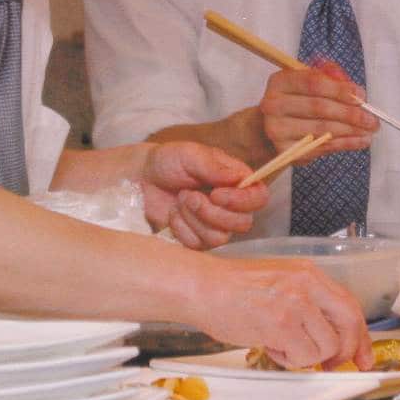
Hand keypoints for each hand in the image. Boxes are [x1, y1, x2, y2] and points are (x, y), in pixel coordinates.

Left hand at [139, 142, 266, 249]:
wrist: (141, 179)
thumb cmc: (168, 161)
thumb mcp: (190, 154)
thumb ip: (214, 166)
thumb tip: (239, 178)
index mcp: (235, 181)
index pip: (259, 197)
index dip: (242, 201)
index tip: (216, 194)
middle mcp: (230, 205)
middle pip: (243, 223)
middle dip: (212, 212)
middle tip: (189, 195)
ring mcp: (214, 224)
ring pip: (220, 237)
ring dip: (194, 219)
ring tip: (180, 201)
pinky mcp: (197, 239)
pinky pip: (198, 245)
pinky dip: (181, 229)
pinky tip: (173, 214)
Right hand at [193, 254, 373, 370]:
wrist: (203, 287)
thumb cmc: (233, 289)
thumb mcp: (279, 283)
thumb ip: (308, 303)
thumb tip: (332, 337)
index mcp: (309, 273)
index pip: (350, 305)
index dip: (360, 335)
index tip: (363, 356)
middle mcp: (307, 284)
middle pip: (350, 324)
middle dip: (346, 351)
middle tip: (332, 364)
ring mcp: (296, 303)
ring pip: (327, 347)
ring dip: (306, 355)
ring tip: (279, 344)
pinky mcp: (282, 323)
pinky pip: (303, 357)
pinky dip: (288, 359)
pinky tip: (269, 345)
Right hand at [259, 59, 378, 157]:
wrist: (272, 128)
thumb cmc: (297, 102)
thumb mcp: (308, 82)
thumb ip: (330, 77)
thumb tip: (353, 87)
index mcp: (280, 82)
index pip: (313, 82)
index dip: (340, 89)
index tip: (361, 96)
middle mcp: (273, 104)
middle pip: (319, 107)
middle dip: (350, 113)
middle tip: (372, 118)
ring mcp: (277, 129)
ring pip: (322, 129)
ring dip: (351, 130)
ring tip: (369, 130)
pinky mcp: (285, 150)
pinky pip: (322, 147)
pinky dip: (345, 144)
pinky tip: (359, 141)